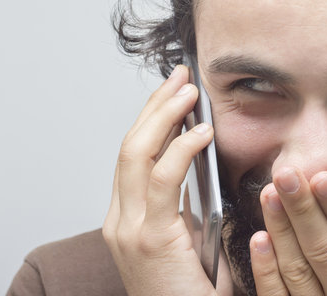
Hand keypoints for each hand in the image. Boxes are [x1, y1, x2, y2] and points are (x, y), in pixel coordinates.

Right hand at [102, 65, 232, 295]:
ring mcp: (129, 229)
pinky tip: (201, 131)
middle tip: (179, 77)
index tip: (174, 94)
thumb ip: (190, 215)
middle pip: (129, 146)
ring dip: (164, 116)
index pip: (133, 157)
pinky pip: (163, 181)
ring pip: (137, 154)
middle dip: (155, 106)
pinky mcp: (150, 239)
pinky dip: (181, 149)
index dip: (152, 120)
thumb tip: (207, 180)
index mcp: (127, 221)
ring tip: (188, 90)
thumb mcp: (189, 249)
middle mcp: (120, 221)